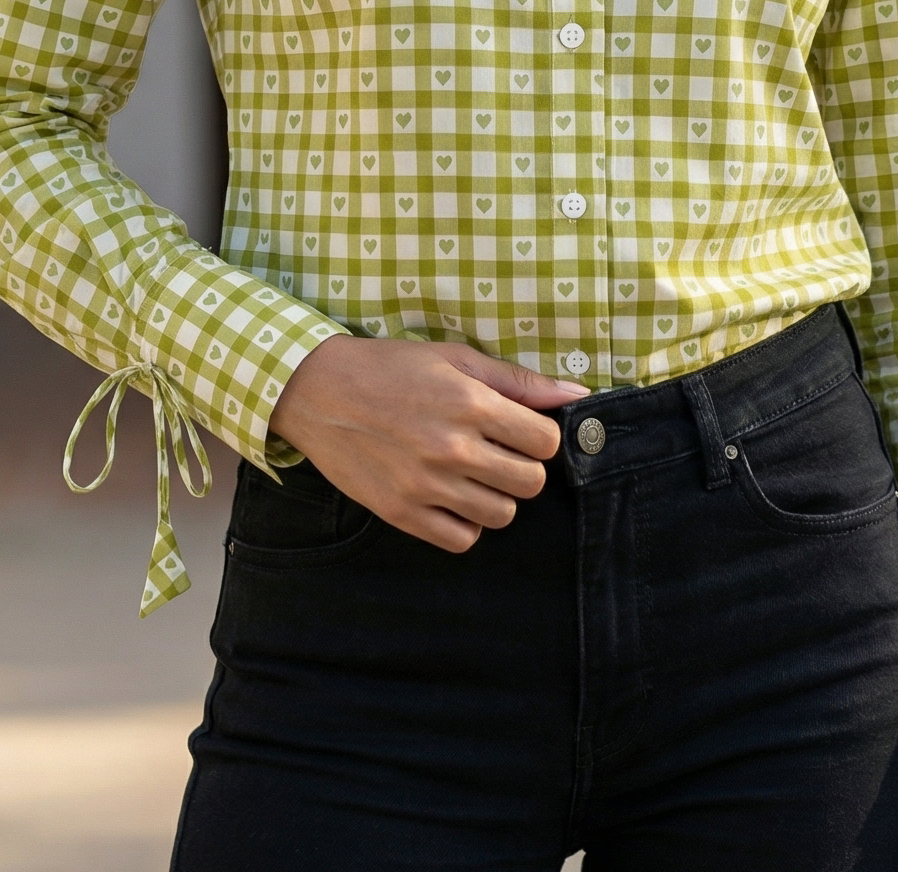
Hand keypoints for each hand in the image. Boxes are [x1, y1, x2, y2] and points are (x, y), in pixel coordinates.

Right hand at [268, 334, 588, 551]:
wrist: (319, 391)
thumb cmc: (392, 367)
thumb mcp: (456, 358)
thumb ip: (519, 381)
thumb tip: (577, 395)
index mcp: (470, 404)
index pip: (545, 442)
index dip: (540, 436)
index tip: (521, 430)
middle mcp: (452, 448)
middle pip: (530, 482)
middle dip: (523, 466)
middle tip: (498, 451)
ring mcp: (426, 486)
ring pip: (501, 515)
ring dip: (497, 496)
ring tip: (474, 473)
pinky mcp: (401, 513)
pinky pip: (462, 539)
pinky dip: (466, 523)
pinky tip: (453, 496)